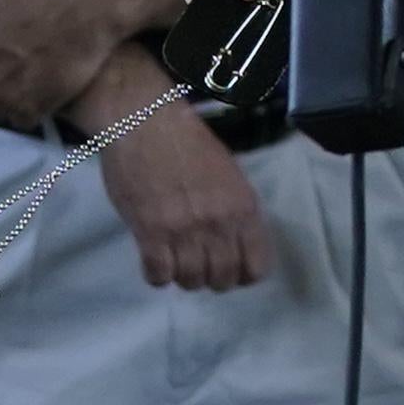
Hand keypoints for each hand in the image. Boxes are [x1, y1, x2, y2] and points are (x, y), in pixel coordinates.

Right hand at [97, 99, 275, 290]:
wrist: (146, 123)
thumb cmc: (188, 143)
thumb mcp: (229, 174)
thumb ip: (235, 210)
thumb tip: (236, 243)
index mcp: (243, 207)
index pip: (257, 266)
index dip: (244, 275)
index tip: (232, 270)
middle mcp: (219, 223)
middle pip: (223, 280)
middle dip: (212, 279)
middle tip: (199, 266)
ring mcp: (184, 230)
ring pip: (191, 281)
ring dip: (183, 277)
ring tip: (176, 261)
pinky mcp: (150, 232)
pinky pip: (158, 275)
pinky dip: (157, 275)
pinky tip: (155, 260)